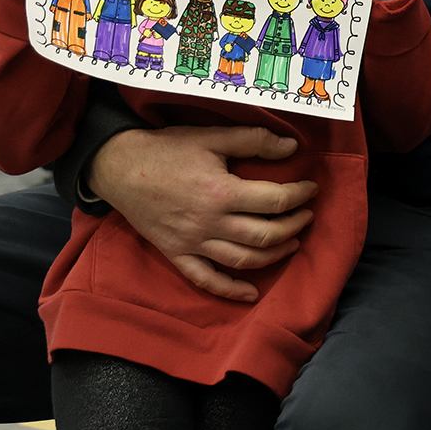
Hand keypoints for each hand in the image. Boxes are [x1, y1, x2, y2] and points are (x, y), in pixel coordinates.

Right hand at [88, 126, 318, 301]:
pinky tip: (251, 293)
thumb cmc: (166, 150)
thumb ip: (254, 140)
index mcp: (222, 193)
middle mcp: (210, 223)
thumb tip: (291, 147)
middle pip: (266, 235)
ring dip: (274, 255)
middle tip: (307, 214)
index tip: (311, 189)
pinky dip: (230, 290)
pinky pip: (206, 279)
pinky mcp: (176, 254)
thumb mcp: (212, 136)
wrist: (119, 167)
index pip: (275, 201)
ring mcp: (192, 243)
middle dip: (294, 226)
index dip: (300, 196)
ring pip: (243, 260)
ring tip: (293, 242)